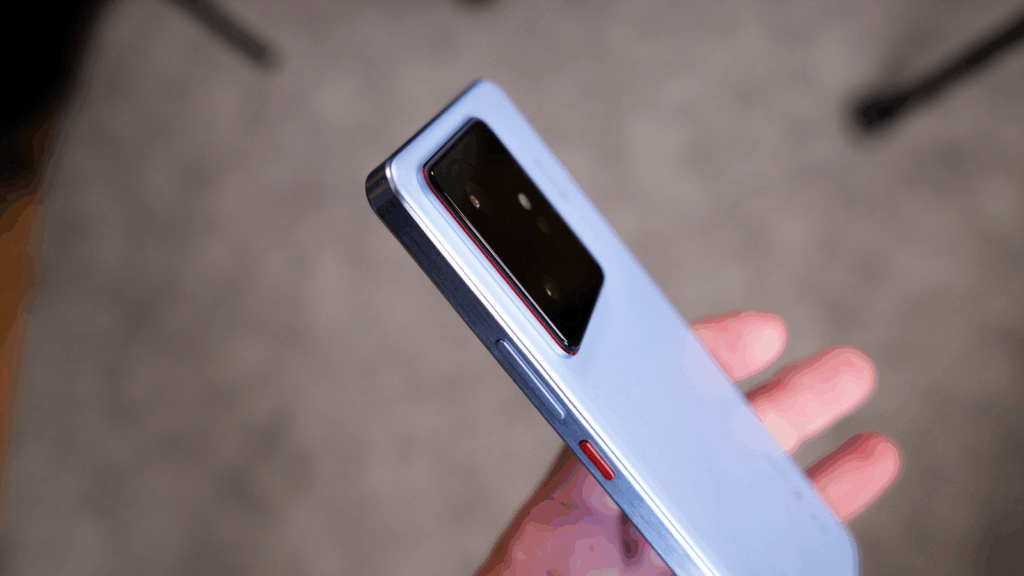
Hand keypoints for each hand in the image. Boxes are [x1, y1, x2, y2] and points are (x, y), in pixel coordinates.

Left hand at [473, 310, 902, 575]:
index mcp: (608, 483)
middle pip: (730, 447)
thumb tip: (625, 395)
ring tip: (875, 448)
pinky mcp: (712, 567)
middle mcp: (647, 518)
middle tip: (846, 370)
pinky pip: (768, 556)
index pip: (667, 400)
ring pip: (760, 508)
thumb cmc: (541, 574)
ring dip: (823, 477)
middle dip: (795, 402)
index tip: (765, 333)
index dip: (717, 358)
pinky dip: (810, 542)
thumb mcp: (568, 509)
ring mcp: (677, 552)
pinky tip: (840, 529)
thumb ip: (604, 458)